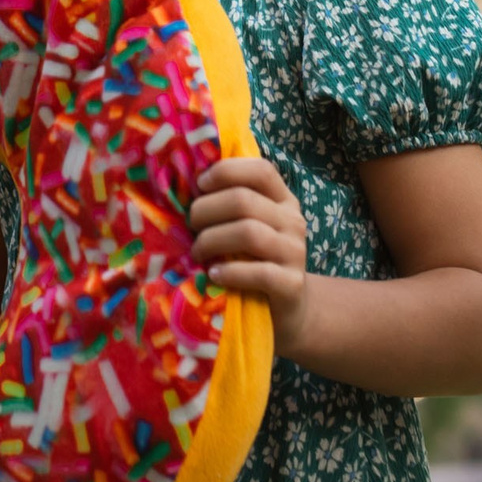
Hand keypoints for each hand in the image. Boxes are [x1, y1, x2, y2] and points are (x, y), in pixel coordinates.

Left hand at [190, 156, 309, 352]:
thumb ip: (231, 207)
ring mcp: (296, 252)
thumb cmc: (256, 262)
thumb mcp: (250, 227)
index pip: (261, 170)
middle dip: (206, 210)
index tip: (198, 184)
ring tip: (197, 252)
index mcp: (283, 200)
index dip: (226, 171)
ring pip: (248, 233)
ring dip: (212, 240)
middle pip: (244, 200)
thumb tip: (185, 187)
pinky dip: (230, 272)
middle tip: (189, 226)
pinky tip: (214, 275)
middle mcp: (293, 221)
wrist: (289, 310)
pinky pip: (259, 273)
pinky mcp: (292, 284)